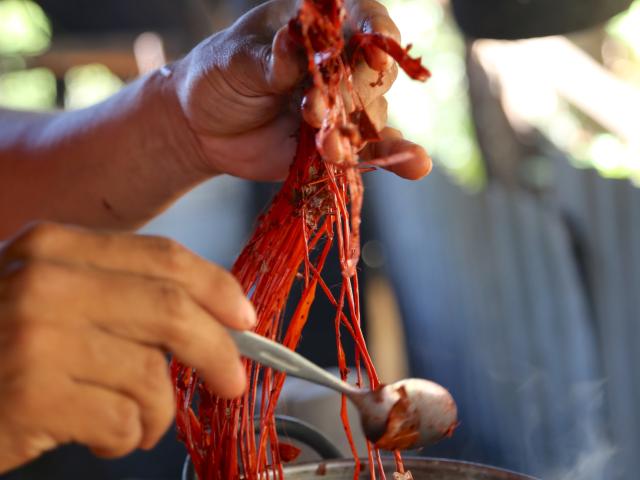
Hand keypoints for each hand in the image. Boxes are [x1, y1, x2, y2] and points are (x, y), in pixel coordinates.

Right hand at [0, 223, 253, 472]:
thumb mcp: (48, 300)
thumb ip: (117, 298)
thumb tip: (207, 320)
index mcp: (55, 248)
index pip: (163, 257)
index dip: (217, 287)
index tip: (243, 317)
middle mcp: (44, 282)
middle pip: (171, 310)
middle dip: (217, 350)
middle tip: (231, 380)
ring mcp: (34, 338)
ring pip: (151, 375)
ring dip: (160, 411)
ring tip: (137, 422)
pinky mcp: (31, 396)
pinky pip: (123, 420)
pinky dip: (129, 437)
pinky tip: (106, 437)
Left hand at [170, 0, 430, 180]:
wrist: (203, 127)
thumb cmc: (219, 75)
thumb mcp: (236, 60)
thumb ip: (269, 58)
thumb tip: (292, 44)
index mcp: (321, 25)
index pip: (365, 20)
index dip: (376, 36)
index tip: (371, 58)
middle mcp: (342, 62)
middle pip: (376, 73)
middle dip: (351, 95)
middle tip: (313, 109)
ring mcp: (343, 105)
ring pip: (371, 116)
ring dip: (354, 133)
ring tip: (325, 147)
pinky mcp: (340, 141)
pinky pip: (374, 149)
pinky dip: (396, 158)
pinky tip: (417, 164)